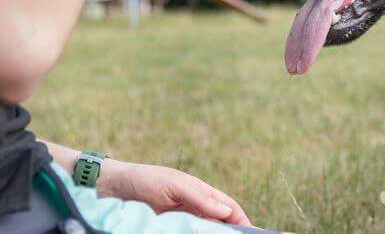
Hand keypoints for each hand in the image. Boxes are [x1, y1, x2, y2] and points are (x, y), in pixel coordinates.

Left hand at [96, 159, 251, 226]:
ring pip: (203, 232)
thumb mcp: (173, 186)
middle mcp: (192, 207)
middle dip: (230, 232)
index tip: (252, 232)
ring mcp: (179, 221)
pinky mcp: (166, 230)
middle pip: (219, 224)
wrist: (108, 188)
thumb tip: (227, 211)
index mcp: (199, 191)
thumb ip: (200, 198)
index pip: (228, 207)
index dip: (241, 219)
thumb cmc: (143, 180)